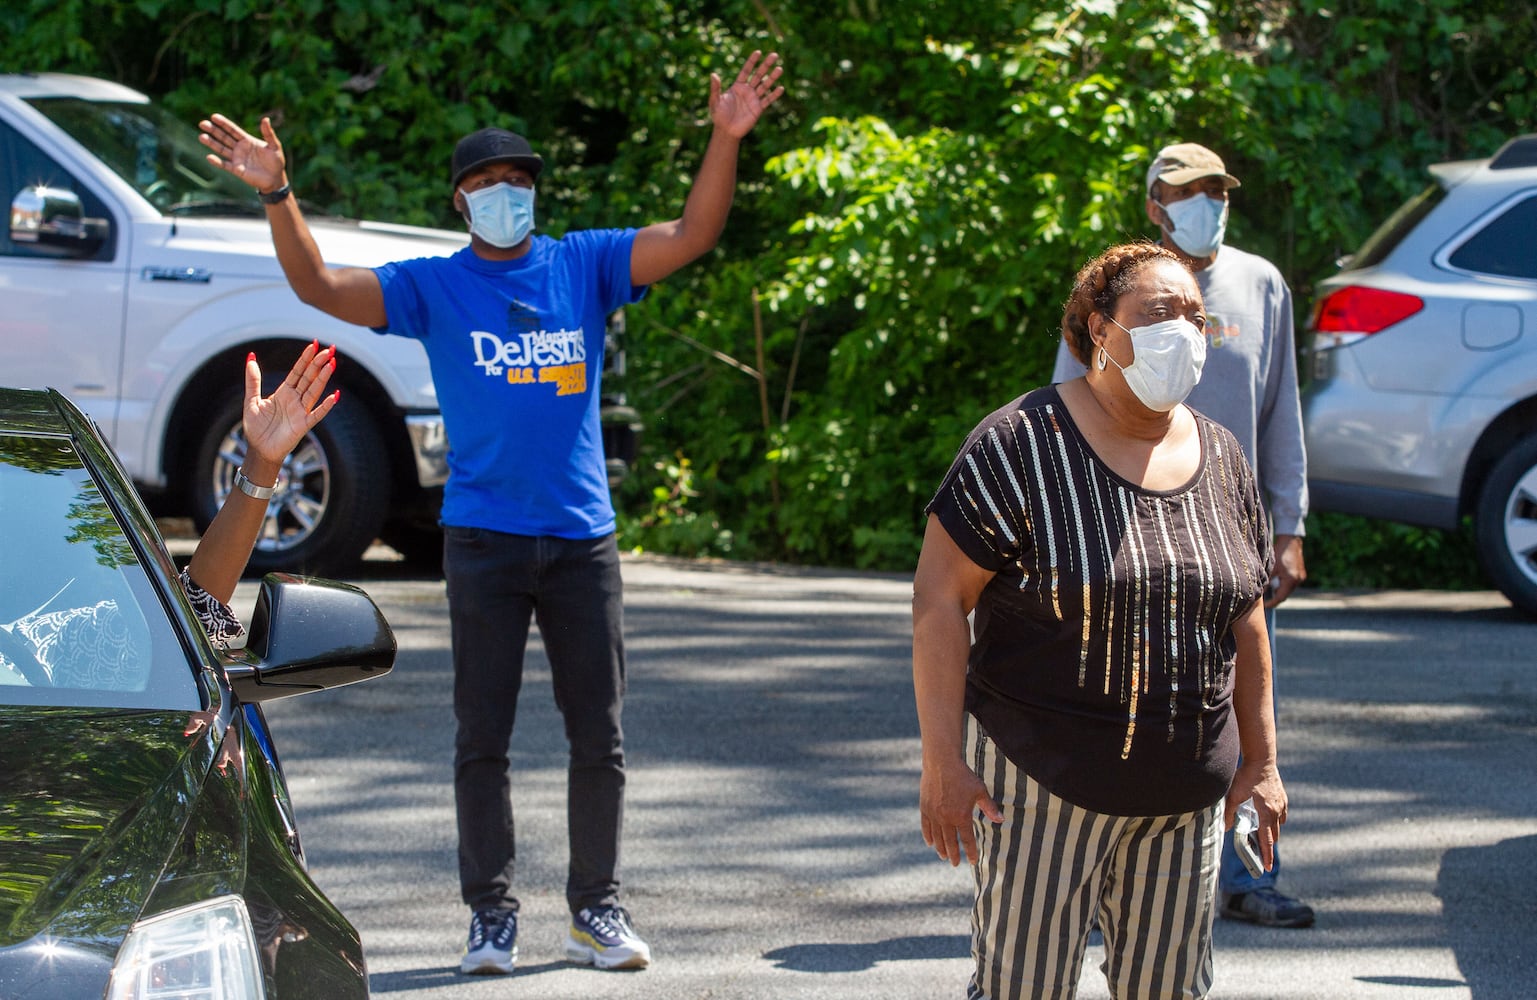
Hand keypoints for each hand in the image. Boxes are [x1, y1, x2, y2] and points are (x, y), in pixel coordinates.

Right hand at [199, 113, 286, 192]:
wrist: (276, 179)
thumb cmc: (276, 162)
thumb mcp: (274, 146)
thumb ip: (269, 134)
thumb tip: (265, 119)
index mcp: (246, 140)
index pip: (232, 130)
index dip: (224, 123)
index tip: (214, 117)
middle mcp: (239, 148)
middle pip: (224, 137)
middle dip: (213, 130)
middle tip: (202, 124)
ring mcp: (237, 158)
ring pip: (221, 149)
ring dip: (211, 143)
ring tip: (201, 136)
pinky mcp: (237, 169)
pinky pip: (225, 165)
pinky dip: (217, 162)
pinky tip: (209, 157)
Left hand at [243, 342, 338, 466]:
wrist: (258, 450)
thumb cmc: (256, 428)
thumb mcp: (251, 400)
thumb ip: (253, 380)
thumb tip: (251, 358)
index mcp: (284, 392)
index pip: (297, 371)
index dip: (305, 358)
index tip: (314, 344)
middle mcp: (295, 399)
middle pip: (309, 378)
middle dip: (318, 363)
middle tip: (329, 349)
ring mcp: (301, 411)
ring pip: (314, 391)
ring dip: (323, 378)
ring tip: (332, 363)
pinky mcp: (303, 425)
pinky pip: (316, 414)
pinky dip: (326, 406)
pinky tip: (334, 396)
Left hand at [709, 50, 783, 139]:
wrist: (726, 131)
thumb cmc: (718, 116)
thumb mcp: (714, 101)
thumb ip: (715, 88)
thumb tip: (713, 75)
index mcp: (738, 86)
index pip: (746, 71)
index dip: (752, 62)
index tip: (758, 52)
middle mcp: (747, 90)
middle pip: (758, 75)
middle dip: (766, 65)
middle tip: (774, 55)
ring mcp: (754, 99)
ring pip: (765, 86)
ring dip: (772, 77)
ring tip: (779, 69)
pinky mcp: (758, 109)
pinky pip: (768, 100)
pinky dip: (774, 95)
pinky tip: (780, 88)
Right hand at [920, 755, 1003, 865]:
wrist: (941, 763)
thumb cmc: (963, 776)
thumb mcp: (980, 790)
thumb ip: (989, 807)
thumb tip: (1001, 820)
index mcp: (961, 816)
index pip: (967, 840)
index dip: (970, 852)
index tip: (973, 862)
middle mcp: (946, 818)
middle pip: (950, 842)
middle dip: (953, 855)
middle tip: (955, 864)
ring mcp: (934, 814)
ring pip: (937, 837)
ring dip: (940, 848)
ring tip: (943, 856)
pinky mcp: (925, 808)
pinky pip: (926, 827)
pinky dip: (928, 836)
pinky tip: (930, 843)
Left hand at [1225, 761, 1287, 872]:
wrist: (1262, 761)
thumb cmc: (1246, 778)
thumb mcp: (1233, 796)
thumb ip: (1229, 813)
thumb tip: (1226, 829)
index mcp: (1265, 814)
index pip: (1267, 841)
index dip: (1266, 856)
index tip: (1266, 868)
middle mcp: (1276, 812)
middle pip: (1274, 835)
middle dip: (1267, 844)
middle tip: (1259, 851)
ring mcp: (1281, 805)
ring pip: (1278, 826)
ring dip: (1271, 832)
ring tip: (1261, 833)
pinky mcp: (1283, 798)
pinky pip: (1281, 815)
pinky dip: (1275, 820)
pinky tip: (1267, 818)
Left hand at [1265, 534, 1306, 607]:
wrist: (1290, 540)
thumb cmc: (1279, 552)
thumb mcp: (1270, 568)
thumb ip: (1265, 581)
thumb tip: (1258, 593)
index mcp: (1291, 580)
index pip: (1280, 598)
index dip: (1271, 603)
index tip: (1263, 606)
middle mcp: (1298, 580)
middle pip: (1285, 594)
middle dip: (1274, 597)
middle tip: (1263, 599)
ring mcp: (1301, 577)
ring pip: (1287, 589)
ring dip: (1278, 590)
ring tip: (1267, 589)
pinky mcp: (1300, 573)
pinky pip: (1290, 583)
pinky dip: (1282, 584)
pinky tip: (1275, 580)